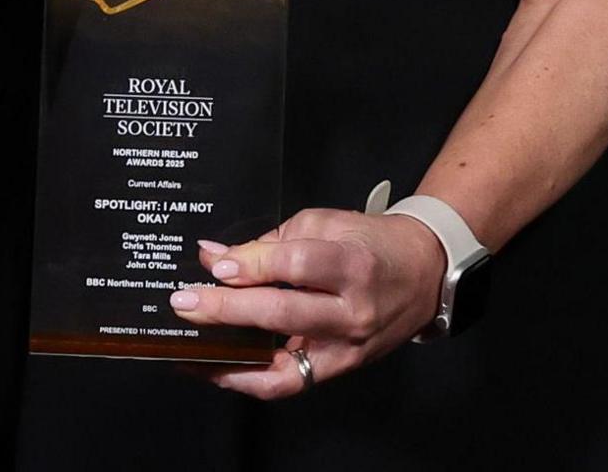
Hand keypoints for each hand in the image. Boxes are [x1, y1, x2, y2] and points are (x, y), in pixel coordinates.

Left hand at [167, 208, 447, 399]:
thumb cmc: (370, 243)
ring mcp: (347, 348)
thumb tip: (215, 258)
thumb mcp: (325, 224)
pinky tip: (217, 368)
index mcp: (353, 264)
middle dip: (227, 309)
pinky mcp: (340, 368)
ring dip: (230, 356)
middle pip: (284, 313)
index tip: (216, 265)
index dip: (253, 264)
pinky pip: (290, 383)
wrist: (422, 274)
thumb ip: (269, 244)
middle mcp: (353, 312)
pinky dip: (250, 379)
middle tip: (185, 302)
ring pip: (283, 363)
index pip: (297, 264)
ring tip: (190, 345)